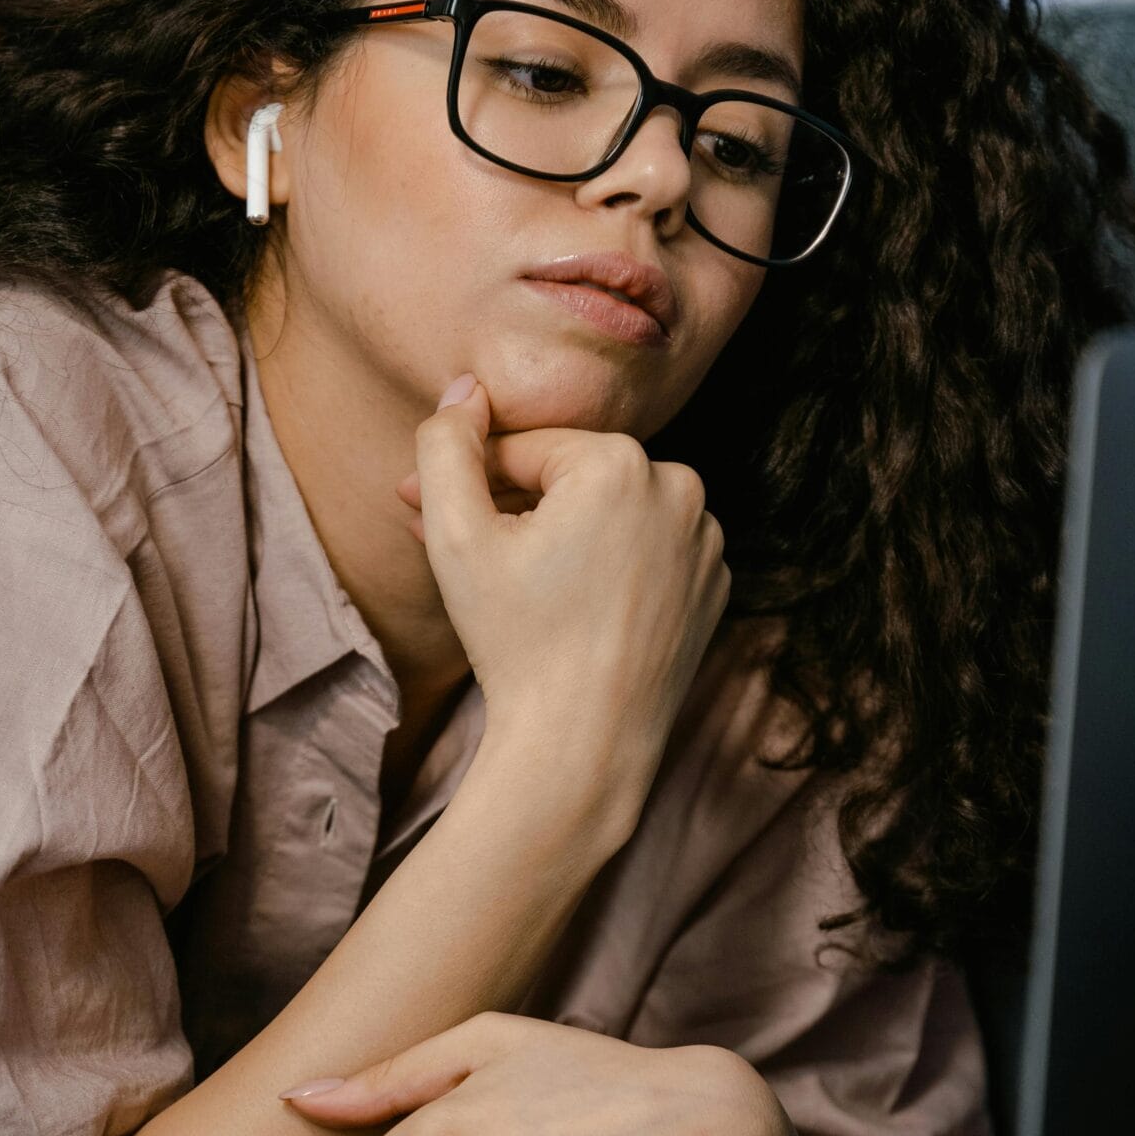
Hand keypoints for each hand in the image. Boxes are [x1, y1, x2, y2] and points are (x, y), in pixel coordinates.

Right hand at [399, 378, 729, 809]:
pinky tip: (566, 606)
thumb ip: (447, 446)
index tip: (419, 509)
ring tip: (508, 579)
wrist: (585, 744)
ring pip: (612, 518)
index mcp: (622, 463)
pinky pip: (648, 556)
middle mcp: (681, 489)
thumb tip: (465, 391)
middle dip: (510, 506)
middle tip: (450, 546)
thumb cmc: (515, 640)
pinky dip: (609, 568)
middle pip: (573, 482)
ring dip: (560, 535)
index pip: (526, 450)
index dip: (468, 480)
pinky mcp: (715, 587)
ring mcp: (707, 541)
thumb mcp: (456, 536)